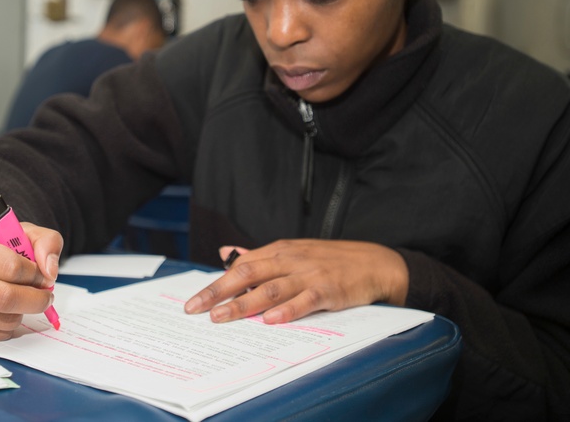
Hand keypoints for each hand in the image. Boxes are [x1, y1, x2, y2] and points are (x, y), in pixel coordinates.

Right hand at [0, 220, 61, 341]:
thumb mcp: (21, 232)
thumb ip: (45, 242)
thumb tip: (49, 272)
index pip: (10, 267)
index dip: (35, 274)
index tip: (43, 275)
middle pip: (5, 299)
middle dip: (35, 300)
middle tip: (45, 295)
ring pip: (4, 320)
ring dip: (22, 312)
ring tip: (17, 295)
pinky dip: (8, 325)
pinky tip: (1, 309)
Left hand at [184, 239, 408, 324]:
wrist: (374, 262)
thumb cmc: (329, 260)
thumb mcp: (292, 252)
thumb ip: (258, 256)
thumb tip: (225, 253)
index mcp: (279, 251)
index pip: (241, 266)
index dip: (217, 283)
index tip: (195, 301)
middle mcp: (290, 260)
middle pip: (248, 275)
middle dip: (219, 292)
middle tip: (196, 309)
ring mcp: (309, 275)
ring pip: (271, 288)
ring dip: (244, 304)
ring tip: (222, 317)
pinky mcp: (329, 290)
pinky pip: (306, 301)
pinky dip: (288, 310)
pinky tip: (271, 320)